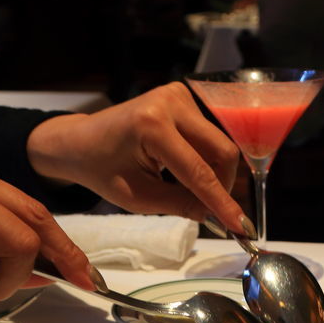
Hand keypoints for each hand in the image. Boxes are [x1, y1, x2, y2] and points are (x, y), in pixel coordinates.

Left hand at [26, 83, 247, 231]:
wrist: (81, 141)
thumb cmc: (102, 170)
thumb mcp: (138, 198)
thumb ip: (181, 206)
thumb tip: (218, 218)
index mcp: (152, 126)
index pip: (199, 172)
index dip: (222, 203)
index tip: (243, 227)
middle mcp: (169, 102)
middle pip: (222, 152)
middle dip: (221, 185)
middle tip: (208, 209)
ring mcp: (177, 95)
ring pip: (219, 145)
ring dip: (211, 172)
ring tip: (183, 186)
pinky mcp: (182, 96)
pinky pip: (209, 136)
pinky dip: (203, 158)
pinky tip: (180, 166)